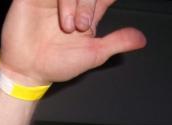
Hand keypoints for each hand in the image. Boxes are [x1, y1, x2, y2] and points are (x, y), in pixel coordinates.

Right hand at [0, 0, 146, 86]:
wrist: (28, 70)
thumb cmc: (58, 63)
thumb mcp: (94, 54)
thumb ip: (117, 42)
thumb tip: (142, 39)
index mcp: (88, 11)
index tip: (109, 0)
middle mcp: (71, 1)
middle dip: (88, 3)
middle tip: (81, 27)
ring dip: (71, 2)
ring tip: (67, 26)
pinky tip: (57, 10)